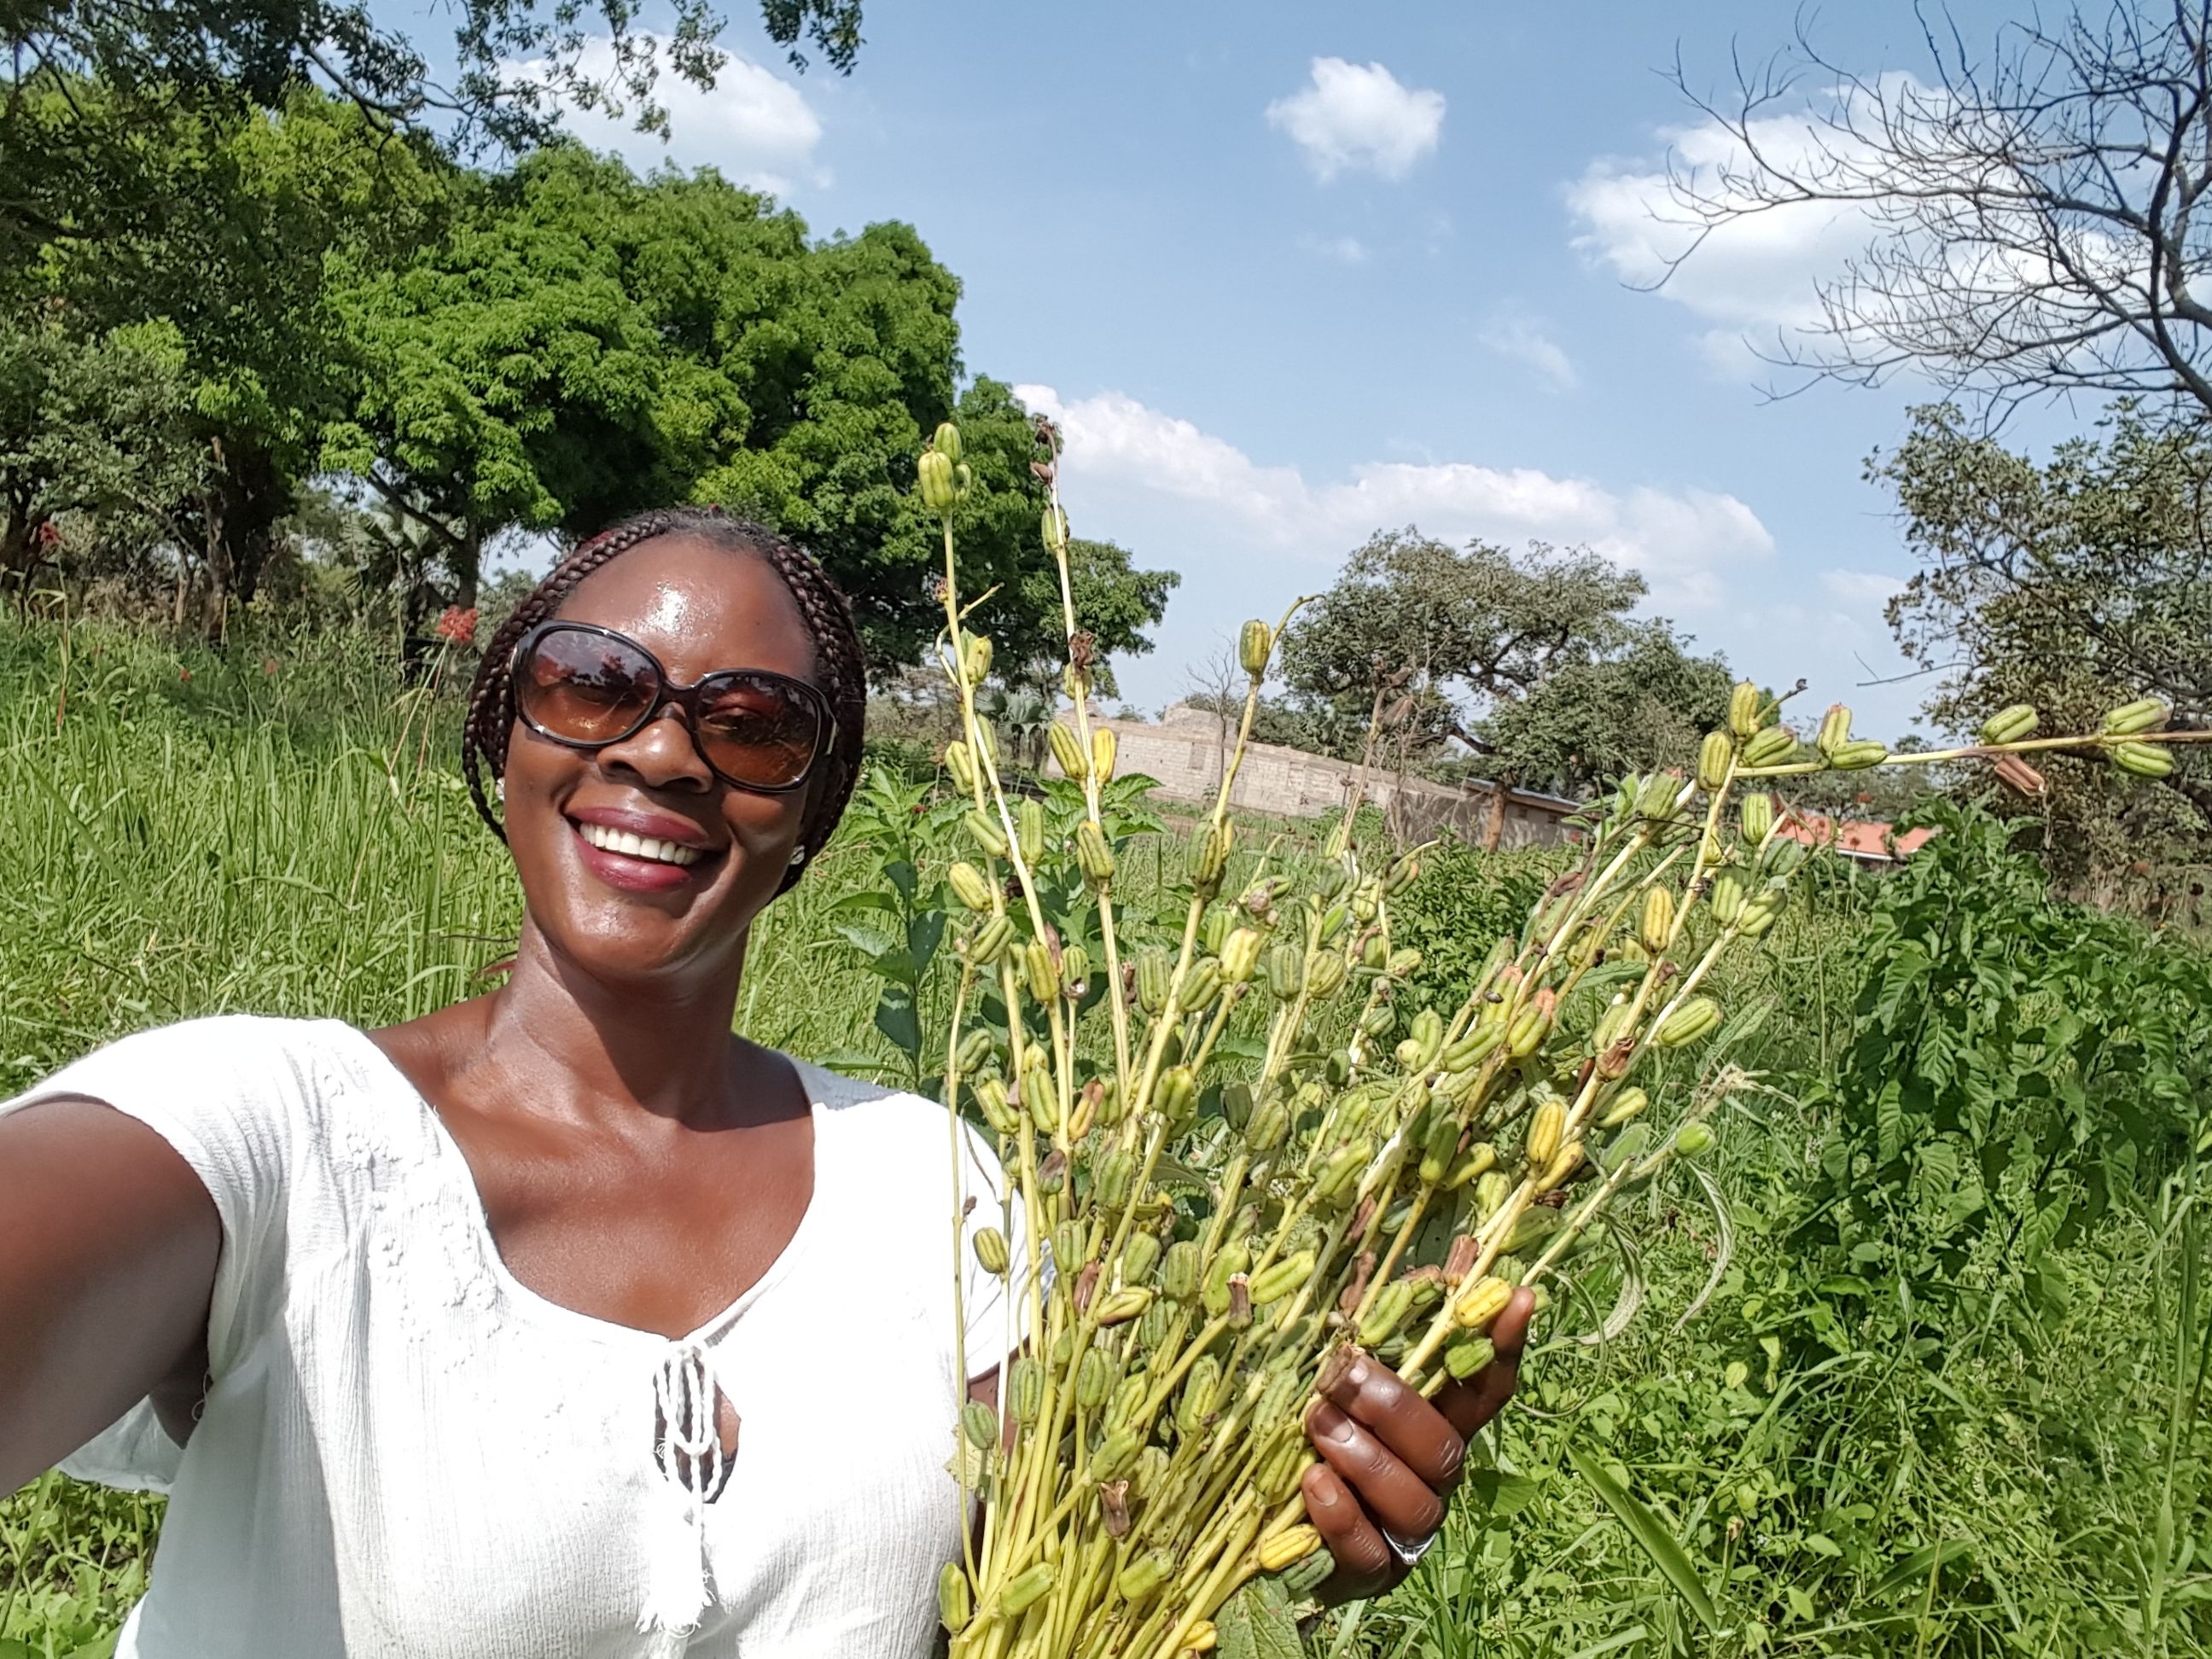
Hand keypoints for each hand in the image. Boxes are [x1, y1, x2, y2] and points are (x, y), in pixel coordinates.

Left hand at [1299, 1287, 1535, 1602]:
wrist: (1254, 1532)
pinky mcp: (1368, 1575)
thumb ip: (1372, 1330)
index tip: (1517, 1298)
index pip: (1485, 1390)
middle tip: (1342, 1375)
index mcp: (1431, 1427)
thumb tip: (1422, 1275)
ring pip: (1417, 1503)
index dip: (1504, 1348)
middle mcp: (1429, 1482)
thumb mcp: (1328, 1376)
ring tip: (1318, 1425)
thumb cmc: (1300, 1433)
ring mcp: (1403, 1534)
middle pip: (1445, 1448)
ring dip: (1367, 1458)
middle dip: (1395, 1407)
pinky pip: (1369, 1553)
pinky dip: (1342, 1516)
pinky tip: (1313, 1483)